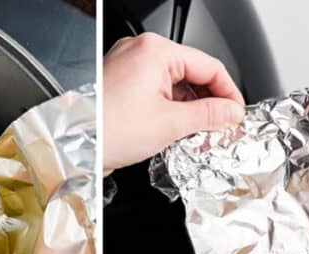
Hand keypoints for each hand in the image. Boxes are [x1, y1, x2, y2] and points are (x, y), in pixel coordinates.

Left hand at [102, 33, 244, 173]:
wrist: (71, 147)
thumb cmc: (107, 130)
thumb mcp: (169, 124)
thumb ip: (207, 115)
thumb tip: (230, 112)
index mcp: (155, 51)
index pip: (209, 66)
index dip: (229, 93)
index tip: (236, 115)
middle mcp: (139, 52)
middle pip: (191, 74)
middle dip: (208, 102)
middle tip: (221, 127)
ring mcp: (127, 67)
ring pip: (173, 85)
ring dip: (189, 109)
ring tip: (199, 133)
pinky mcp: (120, 85)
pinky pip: (155, 92)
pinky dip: (169, 110)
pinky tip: (176, 130)